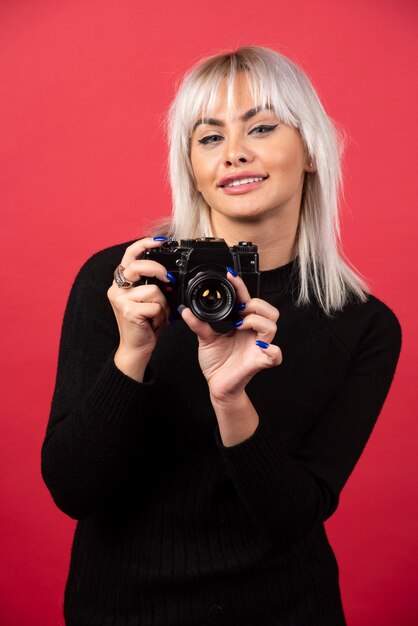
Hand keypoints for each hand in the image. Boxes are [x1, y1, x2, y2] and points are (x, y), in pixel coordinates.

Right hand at [107, 237, 172, 379]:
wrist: (136, 348)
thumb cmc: (144, 324)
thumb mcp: (146, 299)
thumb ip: (151, 283)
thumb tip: (169, 273)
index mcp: (121, 282)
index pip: (129, 255)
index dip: (144, 244)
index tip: (160, 241)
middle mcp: (116, 288)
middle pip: (138, 266)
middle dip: (158, 270)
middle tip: (168, 279)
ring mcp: (120, 300)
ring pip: (153, 290)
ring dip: (162, 304)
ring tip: (158, 315)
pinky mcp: (129, 311)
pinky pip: (156, 306)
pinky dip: (161, 315)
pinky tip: (154, 322)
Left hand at [179, 269, 281, 400]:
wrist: (218, 387)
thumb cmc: (217, 364)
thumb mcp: (205, 339)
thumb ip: (199, 324)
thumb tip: (186, 310)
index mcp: (244, 326)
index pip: (248, 301)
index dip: (241, 287)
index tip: (230, 275)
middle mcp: (254, 335)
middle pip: (270, 311)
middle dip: (254, 305)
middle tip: (238, 310)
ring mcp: (259, 348)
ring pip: (273, 326)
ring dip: (256, 320)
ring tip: (239, 325)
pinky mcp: (260, 362)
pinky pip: (276, 355)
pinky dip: (271, 349)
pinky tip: (258, 346)